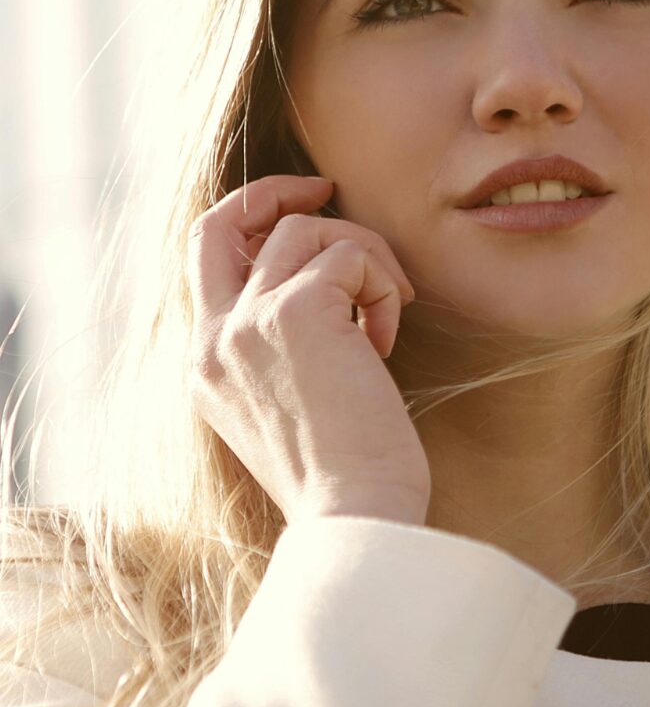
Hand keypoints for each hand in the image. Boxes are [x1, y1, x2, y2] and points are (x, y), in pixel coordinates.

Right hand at [188, 173, 432, 526]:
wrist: (357, 516)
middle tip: (329, 190)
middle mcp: (212, 340)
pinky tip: (387, 339)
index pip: (204, 260)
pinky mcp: (295, 313)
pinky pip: (349, 255)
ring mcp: (246, 324)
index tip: (304, 212)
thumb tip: (330, 289)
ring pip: (306, 231)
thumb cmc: (348, 475)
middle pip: (219, 222)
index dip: (249, 221)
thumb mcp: (295, 406)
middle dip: (274, 192)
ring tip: (388, 314)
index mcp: (206, 365)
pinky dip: (382, 284)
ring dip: (365, 258)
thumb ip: (287, 349)